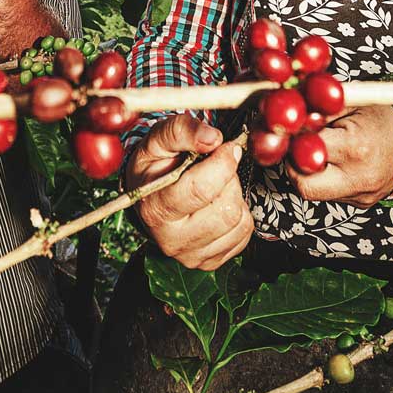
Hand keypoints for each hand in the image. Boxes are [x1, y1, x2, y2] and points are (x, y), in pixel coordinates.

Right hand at [127, 115, 252, 270]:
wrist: (148, 195)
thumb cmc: (154, 165)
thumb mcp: (158, 140)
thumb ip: (182, 131)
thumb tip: (214, 138)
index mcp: (155, 208)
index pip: (202, 190)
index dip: (223, 163)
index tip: (227, 147)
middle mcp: (171, 239)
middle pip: (226, 209)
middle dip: (229, 180)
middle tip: (215, 168)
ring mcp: (191, 255)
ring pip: (239, 222)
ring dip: (235, 196)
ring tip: (216, 186)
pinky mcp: (209, 262)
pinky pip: (244, 235)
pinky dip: (239, 214)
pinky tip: (218, 204)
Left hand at [288, 105, 392, 205]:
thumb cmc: (382, 118)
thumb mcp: (352, 104)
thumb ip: (320, 110)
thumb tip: (292, 114)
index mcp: (355, 147)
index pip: (305, 151)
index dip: (294, 139)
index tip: (293, 129)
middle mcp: (358, 177)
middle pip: (304, 185)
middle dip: (294, 166)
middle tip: (297, 148)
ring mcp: (361, 195)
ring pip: (315, 192)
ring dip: (309, 173)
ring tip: (320, 151)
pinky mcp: (362, 203)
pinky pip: (331, 195)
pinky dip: (326, 179)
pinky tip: (335, 162)